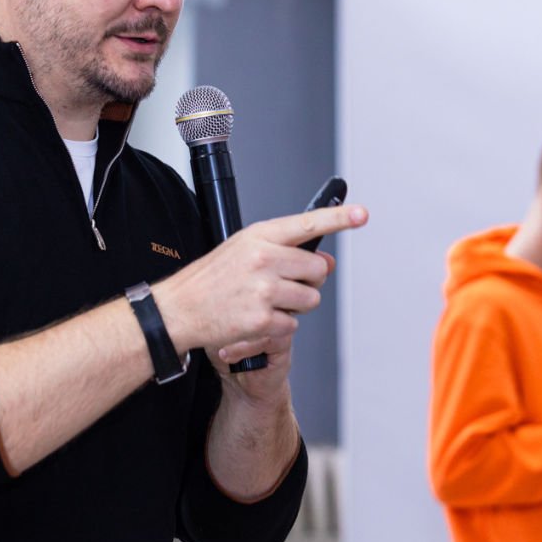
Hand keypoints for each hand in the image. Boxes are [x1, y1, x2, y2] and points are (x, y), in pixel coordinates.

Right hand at [153, 203, 368, 374]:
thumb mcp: (244, 251)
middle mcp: (264, 259)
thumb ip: (286, 251)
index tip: (361, 214)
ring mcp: (265, 290)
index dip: (339, 218)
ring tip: (265, 302)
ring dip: (295, 306)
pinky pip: (293, 324)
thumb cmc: (211, 279)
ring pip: (311, 298)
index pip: (307, 223)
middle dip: (308, 279)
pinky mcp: (264, 319)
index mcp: (259, 236)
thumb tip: (327, 262)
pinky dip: (279, 326)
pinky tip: (256, 318)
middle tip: (281, 284)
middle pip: (317, 268)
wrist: (179, 308)